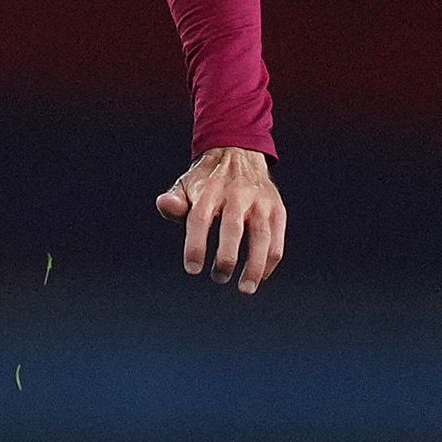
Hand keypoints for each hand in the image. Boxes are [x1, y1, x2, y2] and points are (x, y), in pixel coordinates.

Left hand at [154, 146, 285, 292]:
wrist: (238, 154)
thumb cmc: (206, 181)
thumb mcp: (185, 185)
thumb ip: (174, 201)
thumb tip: (164, 204)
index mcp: (209, 192)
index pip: (199, 220)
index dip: (195, 246)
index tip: (193, 269)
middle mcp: (236, 196)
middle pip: (232, 229)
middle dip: (226, 258)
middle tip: (218, 278)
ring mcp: (259, 203)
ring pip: (261, 237)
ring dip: (255, 265)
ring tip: (245, 288)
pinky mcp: (277, 209)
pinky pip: (277, 238)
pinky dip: (270, 260)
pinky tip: (259, 276)